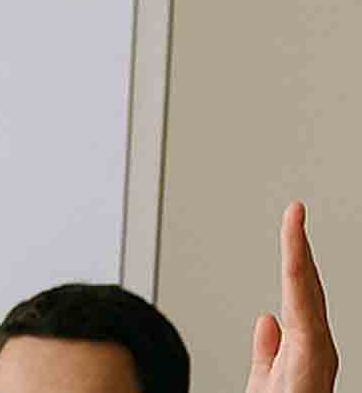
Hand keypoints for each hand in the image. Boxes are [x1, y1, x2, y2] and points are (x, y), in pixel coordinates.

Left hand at [246, 201, 338, 392]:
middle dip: (301, 247)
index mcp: (305, 350)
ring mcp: (317, 357)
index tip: (292, 223)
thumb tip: (268, 317)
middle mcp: (316, 350)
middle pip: (306, 289)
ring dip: (299, 256)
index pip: (297, 295)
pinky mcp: (311, 366)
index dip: (296, 259)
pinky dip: (300, 287)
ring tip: (293, 219)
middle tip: (294, 208)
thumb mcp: (267, 381)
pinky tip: (295, 263)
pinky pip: (305, 319)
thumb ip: (268, 351)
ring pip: (307, 296)